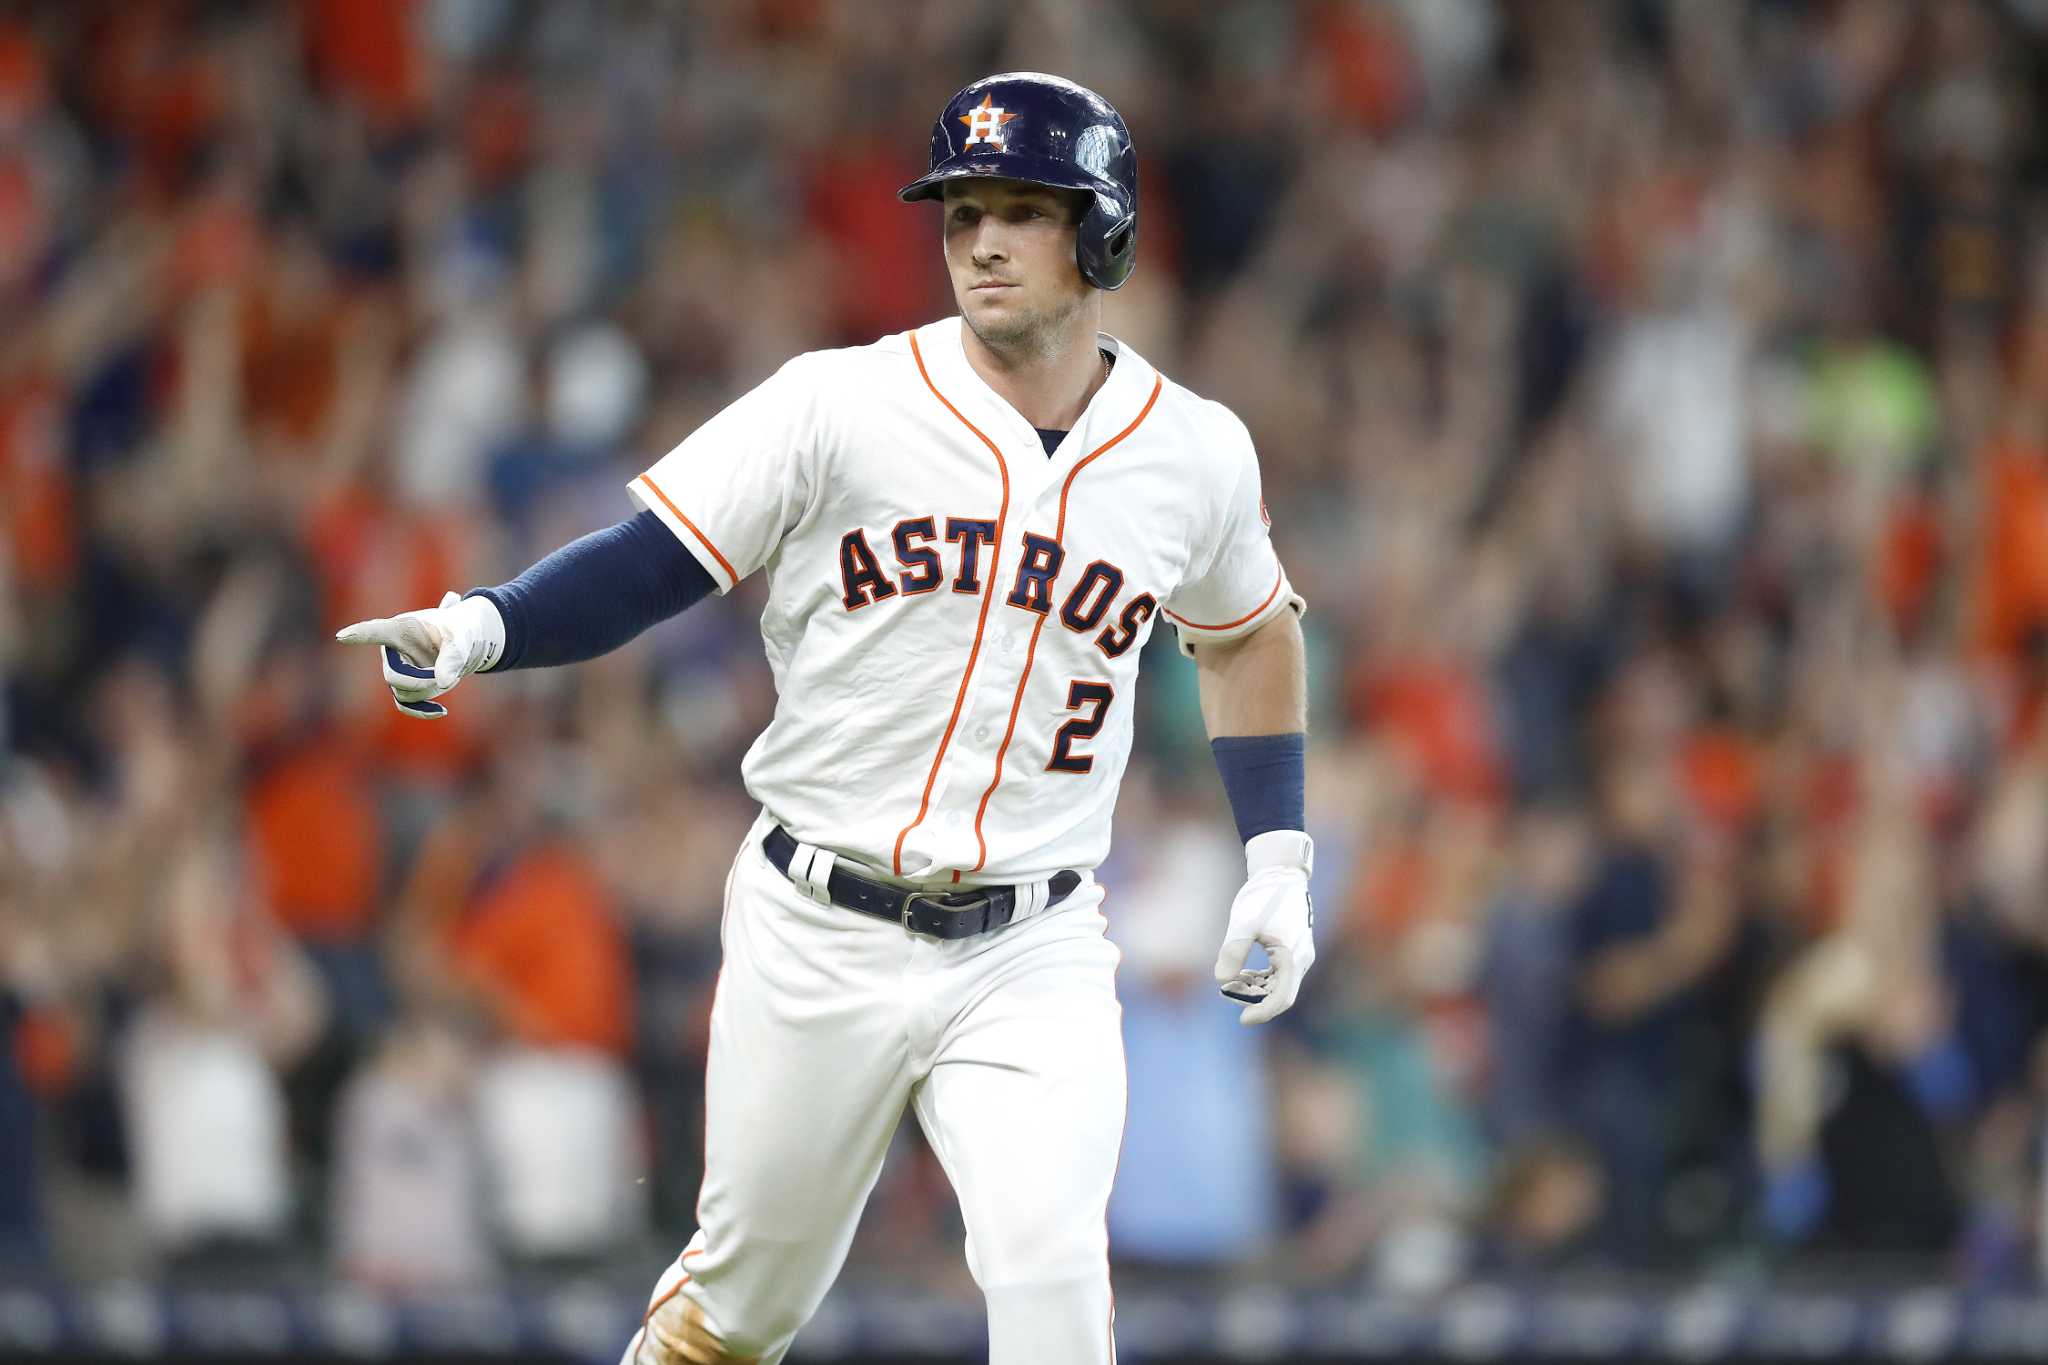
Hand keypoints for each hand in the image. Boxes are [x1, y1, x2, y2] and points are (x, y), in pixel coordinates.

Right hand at [335, 591, 503, 717]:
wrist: (465, 642)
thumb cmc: (460, 630)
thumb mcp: (462, 637)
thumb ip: (453, 656)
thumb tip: (443, 683)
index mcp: (402, 628)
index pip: (377, 631)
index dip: (360, 634)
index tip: (342, 636)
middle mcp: (392, 650)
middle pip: (394, 677)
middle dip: (422, 682)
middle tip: (450, 677)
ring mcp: (397, 669)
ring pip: (403, 693)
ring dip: (430, 691)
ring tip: (452, 676)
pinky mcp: (406, 686)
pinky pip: (405, 705)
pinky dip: (422, 711)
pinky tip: (441, 711)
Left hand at [1215, 829, 1315, 1024]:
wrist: (1281, 872)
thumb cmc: (1263, 895)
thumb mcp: (1244, 923)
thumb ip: (1233, 951)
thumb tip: (1221, 981)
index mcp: (1293, 957)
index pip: (1282, 998)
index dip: (1263, 1012)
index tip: (1242, 1020)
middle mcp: (1301, 960)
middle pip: (1280, 995)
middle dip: (1254, 1000)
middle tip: (1227, 994)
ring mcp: (1298, 955)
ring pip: (1279, 985)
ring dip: (1255, 989)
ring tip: (1229, 984)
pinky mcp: (1293, 949)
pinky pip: (1279, 975)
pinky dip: (1260, 979)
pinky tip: (1241, 975)